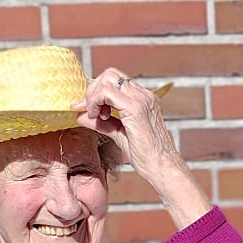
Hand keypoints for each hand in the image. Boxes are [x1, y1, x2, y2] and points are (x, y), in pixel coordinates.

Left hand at [78, 69, 208, 228]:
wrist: (162, 167)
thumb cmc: (146, 156)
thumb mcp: (119, 135)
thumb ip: (101, 124)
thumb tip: (81, 116)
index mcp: (142, 99)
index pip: (114, 81)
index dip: (96, 92)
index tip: (88, 110)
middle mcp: (143, 95)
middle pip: (109, 74)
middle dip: (93, 90)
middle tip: (90, 111)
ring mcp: (141, 99)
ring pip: (107, 79)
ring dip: (94, 95)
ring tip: (95, 116)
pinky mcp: (136, 108)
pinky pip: (107, 92)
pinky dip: (96, 102)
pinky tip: (98, 118)